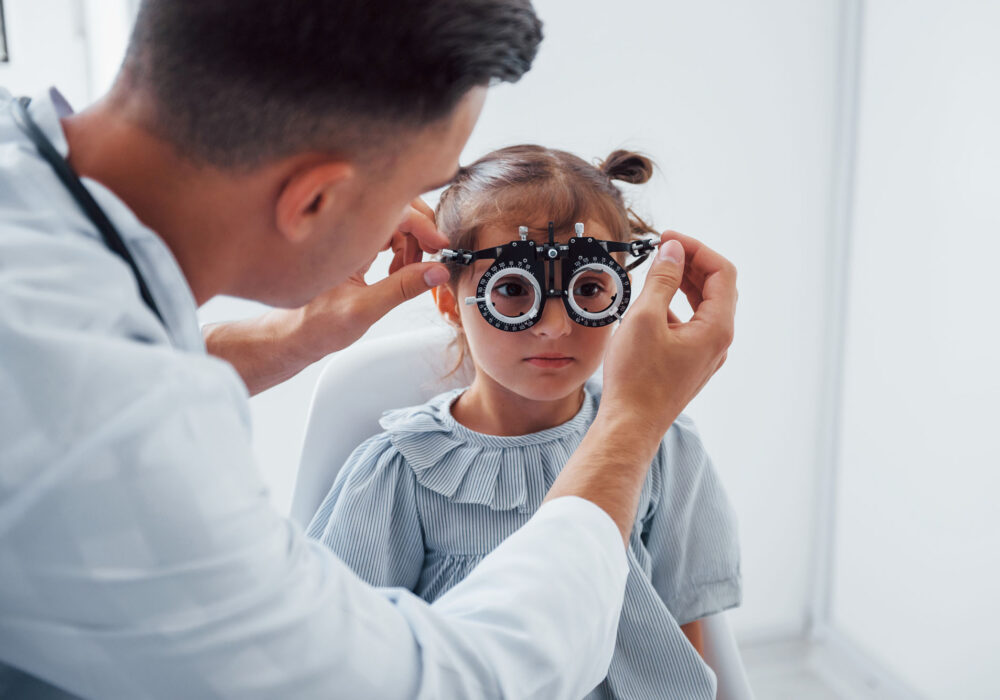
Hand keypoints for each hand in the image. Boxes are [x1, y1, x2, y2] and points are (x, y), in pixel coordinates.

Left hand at [292, 198, 451, 361]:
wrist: (293, 336)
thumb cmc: (315, 324)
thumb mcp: (364, 309)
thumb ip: (402, 288)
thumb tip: (437, 271)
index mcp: (344, 237)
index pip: (394, 211)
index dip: (423, 226)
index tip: (440, 247)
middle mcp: (345, 230)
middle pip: (396, 209)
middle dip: (419, 231)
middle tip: (430, 257)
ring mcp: (349, 237)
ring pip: (393, 222)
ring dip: (411, 243)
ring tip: (408, 272)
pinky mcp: (353, 247)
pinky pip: (385, 235)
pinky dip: (400, 250)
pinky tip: (397, 271)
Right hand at [599, 231, 736, 440]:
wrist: (629, 426)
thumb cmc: (636, 379)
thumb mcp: (645, 318)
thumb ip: (662, 279)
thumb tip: (673, 250)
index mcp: (717, 328)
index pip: (722, 272)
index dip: (696, 248)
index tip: (668, 239)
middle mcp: (718, 342)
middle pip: (716, 288)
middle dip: (690, 263)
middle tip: (662, 249)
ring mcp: (705, 355)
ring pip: (703, 307)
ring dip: (682, 283)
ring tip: (655, 271)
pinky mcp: (689, 364)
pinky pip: (690, 325)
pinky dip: (674, 306)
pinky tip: (649, 305)